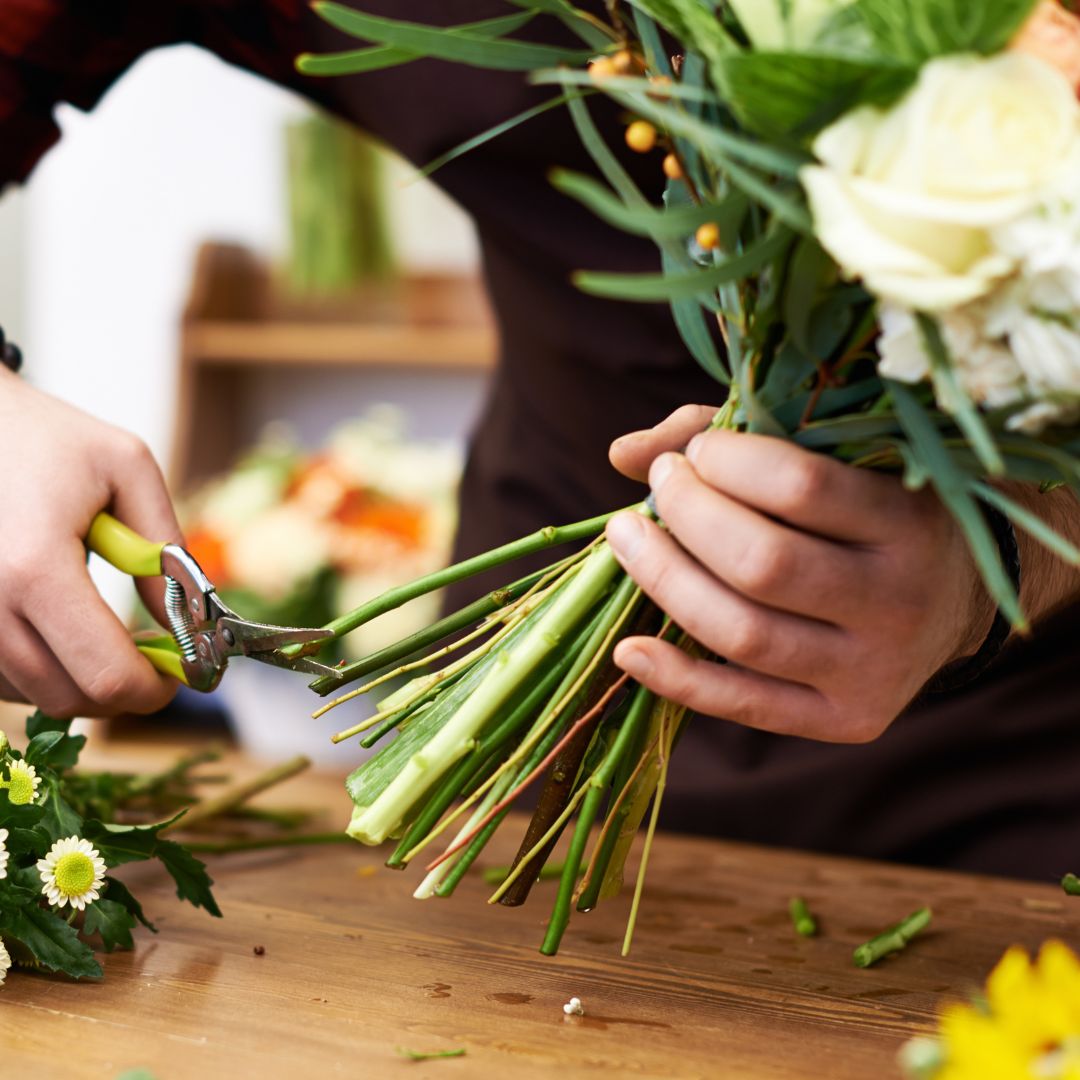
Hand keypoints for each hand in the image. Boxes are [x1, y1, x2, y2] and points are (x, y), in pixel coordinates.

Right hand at [0, 368, 181, 717]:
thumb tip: (189, 622)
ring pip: (32, 695)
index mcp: (35, 568)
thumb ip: (165, 548)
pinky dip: (42, 670)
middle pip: (69, 697)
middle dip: (124, 690)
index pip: (105, 674)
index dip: (154, 688)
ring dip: (81, 680)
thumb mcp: (127, 469)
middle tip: (154, 659)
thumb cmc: (47, 437)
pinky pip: (2, 677)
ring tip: (107, 633)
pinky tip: (62, 631)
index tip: (181, 672)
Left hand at [605, 405, 994, 742]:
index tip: (698, 451)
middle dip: (688, 514)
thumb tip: (623, 454)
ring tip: (627, 536)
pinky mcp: (847, 719)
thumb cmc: (874, 510)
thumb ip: (738, 445)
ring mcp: (875, 670)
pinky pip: (744, 705)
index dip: (728, 463)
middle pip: (763, 564)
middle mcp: (900, 602)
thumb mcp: (837, 461)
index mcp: (910, 521)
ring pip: (743, 634)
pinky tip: (629, 647)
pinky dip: (676, 678)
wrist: (956, 601)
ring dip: (664, 580)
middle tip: (661, 484)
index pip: (800, 486)